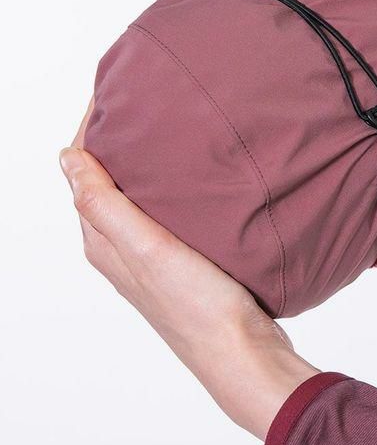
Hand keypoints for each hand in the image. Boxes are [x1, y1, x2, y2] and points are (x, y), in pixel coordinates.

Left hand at [60, 99, 316, 438]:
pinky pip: (162, 210)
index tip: (111, 92)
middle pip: (105, 181)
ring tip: (162, 127)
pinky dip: (166, 184)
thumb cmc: (197, 307)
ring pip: (134, 195)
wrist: (242, 351)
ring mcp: (151, 256)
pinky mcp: (180, 260)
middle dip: (114, 140)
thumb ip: (104, 205)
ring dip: (140, 162)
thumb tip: (66, 157)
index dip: (91, 130)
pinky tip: (188, 175)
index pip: (82, 173)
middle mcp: (121, 248)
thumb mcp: (146, 249)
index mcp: (104, 242)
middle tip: (138, 101)